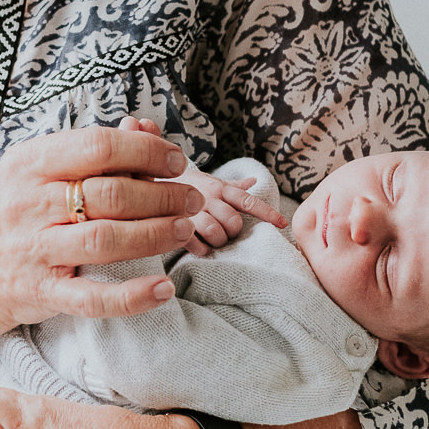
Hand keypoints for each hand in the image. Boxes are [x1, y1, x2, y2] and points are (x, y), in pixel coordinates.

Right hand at [0, 125, 202, 328]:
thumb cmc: (17, 211)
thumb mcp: (39, 170)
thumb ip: (91, 152)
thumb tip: (147, 130)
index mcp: (30, 163)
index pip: (97, 147)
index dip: (146, 152)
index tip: (175, 161)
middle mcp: (29, 204)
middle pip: (109, 194)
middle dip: (162, 195)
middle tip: (191, 199)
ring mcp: (34, 251)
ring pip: (105, 241)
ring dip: (155, 234)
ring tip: (184, 229)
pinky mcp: (42, 292)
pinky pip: (93, 298)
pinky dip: (133, 296)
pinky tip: (164, 288)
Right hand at [117, 117, 286, 255]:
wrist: (146, 180)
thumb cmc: (184, 185)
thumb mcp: (208, 180)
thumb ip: (232, 185)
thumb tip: (255, 181)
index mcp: (219, 187)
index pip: (248, 201)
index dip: (267, 213)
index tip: (282, 225)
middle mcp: (208, 198)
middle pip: (234, 223)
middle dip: (233, 232)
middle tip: (223, 233)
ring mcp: (191, 212)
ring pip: (218, 235)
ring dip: (218, 242)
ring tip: (210, 240)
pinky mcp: (176, 226)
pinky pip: (197, 245)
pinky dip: (201, 249)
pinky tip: (197, 246)